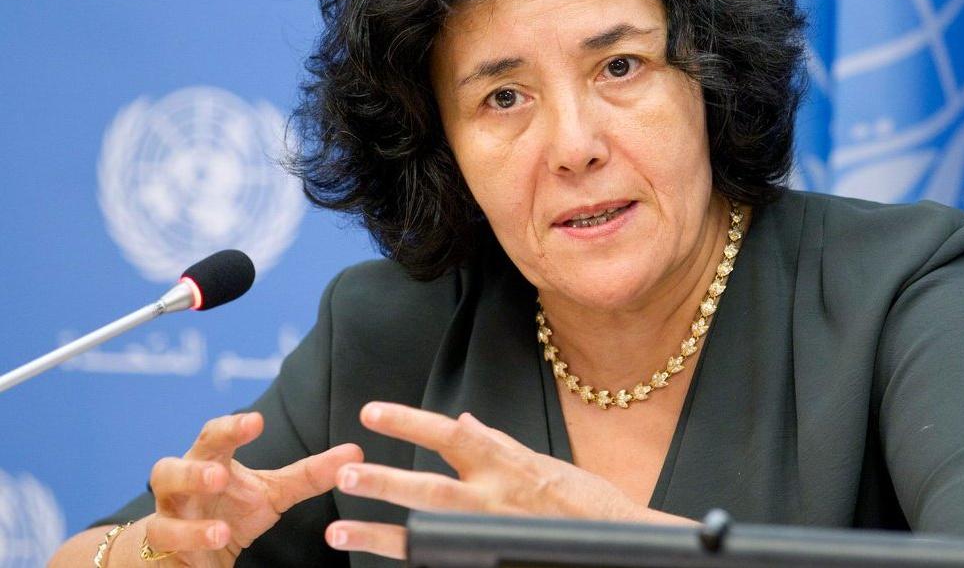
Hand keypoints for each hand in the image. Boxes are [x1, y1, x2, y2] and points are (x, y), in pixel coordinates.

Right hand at [144, 411, 361, 566]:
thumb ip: (309, 475)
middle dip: (192, 472)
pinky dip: (185, 556)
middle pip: (168, 469)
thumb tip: (356, 453)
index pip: (213, 437)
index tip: (258, 420)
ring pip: (158, 522)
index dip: (232, 428)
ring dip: (189, 528)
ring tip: (220, 532)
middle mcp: (179, 490)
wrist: (190, 553)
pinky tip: (212, 553)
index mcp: (208, 463)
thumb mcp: (273, 492)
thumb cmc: (231, 510)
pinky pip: (164, 557)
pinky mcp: (162, 554)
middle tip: (219, 475)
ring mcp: (166, 523)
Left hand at [325, 402, 687, 559]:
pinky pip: (446, 562)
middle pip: (429, 488)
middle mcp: (492, 500)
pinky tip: (387, 561)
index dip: (408, 421)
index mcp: (504, 465)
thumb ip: (497, 444)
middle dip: (384, 482)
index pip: (448, 434)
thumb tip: (463, 422)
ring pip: (426, 536)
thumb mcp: (541, 462)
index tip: (370, 413)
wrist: (619, 542)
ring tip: (340, 531)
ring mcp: (489, 534)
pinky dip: (416, 562)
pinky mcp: (490, 559)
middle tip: (344, 474)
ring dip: (381, 534)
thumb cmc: (585, 501)